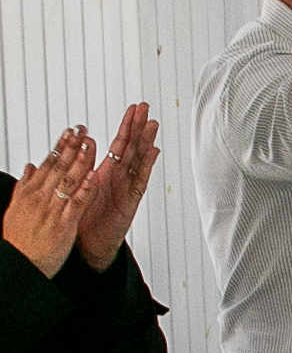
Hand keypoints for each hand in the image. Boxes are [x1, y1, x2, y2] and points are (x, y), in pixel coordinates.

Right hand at [5, 128, 92, 277]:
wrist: (19, 263)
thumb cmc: (20, 238)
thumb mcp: (17, 208)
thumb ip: (26, 186)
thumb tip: (30, 167)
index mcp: (30, 193)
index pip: (48, 164)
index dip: (60, 146)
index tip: (70, 132)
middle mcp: (40, 198)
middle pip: (58, 167)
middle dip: (72, 147)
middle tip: (84, 130)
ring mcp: (52, 210)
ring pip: (68, 181)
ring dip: (81, 161)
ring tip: (91, 144)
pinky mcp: (63, 224)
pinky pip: (76, 203)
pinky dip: (85, 189)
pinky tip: (94, 176)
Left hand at [70, 104, 156, 272]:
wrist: (88, 244)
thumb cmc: (84, 217)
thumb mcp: (78, 186)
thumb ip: (84, 165)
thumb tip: (84, 141)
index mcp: (106, 172)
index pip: (119, 144)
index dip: (126, 126)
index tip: (133, 110)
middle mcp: (119, 177)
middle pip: (133, 148)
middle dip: (139, 127)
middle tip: (146, 108)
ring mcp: (127, 188)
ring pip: (139, 160)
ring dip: (146, 141)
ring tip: (152, 124)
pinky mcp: (130, 201)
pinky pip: (139, 180)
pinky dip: (146, 165)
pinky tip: (153, 151)